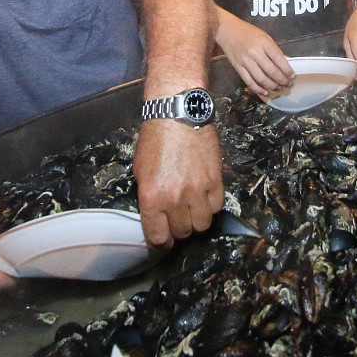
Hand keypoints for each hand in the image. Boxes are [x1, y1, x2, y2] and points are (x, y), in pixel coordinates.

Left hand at [133, 118, 222, 247]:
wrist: (177, 114)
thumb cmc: (155, 140)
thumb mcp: (140, 171)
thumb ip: (149, 197)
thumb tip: (156, 216)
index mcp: (151, 198)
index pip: (158, 237)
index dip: (160, 241)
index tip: (163, 238)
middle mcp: (174, 199)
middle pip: (182, 233)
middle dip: (179, 228)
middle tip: (177, 218)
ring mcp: (197, 191)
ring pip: (202, 225)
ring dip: (196, 219)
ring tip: (192, 208)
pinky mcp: (215, 181)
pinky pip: (216, 207)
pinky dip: (210, 206)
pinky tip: (204, 196)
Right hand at [217, 17, 294, 97]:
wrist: (226, 30)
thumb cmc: (248, 32)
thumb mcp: (264, 36)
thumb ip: (274, 49)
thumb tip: (286, 63)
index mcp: (263, 43)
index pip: (278, 59)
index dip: (287, 70)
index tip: (292, 76)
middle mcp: (255, 53)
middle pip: (271, 71)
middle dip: (282, 80)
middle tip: (288, 84)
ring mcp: (245, 61)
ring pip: (261, 79)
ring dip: (272, 86)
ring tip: (279, 88)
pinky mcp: (238, 68)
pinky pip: (249, 81)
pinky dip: (258, 89)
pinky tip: (265, 92)